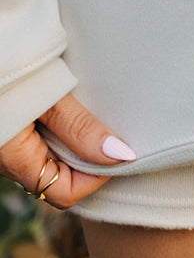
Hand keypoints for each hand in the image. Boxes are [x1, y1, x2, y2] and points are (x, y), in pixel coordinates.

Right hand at [0, 93, 135, 210]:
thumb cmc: (4, 65)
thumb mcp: (46, 96)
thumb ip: (79, 127)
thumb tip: (118, 155)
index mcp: (14, 159)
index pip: (62, 193)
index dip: (95, 177)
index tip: (118, 151)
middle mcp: (5, 160)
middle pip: (55, 177)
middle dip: (85, 160)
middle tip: (109, 132)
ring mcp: (4, 144)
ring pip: (46, 158)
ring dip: (70, 143)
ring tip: (87, 113)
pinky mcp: (5, 128)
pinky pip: (35, 140)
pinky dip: (55, 130)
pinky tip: (64, 106)